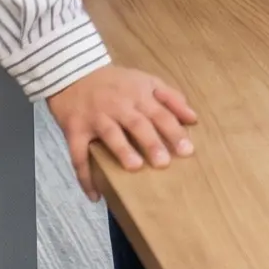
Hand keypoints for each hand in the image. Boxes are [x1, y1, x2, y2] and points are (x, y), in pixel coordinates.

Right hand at [46, 64, 197, 201]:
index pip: (160, 113)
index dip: (173, 131)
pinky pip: (78, 155)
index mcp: (138, 95)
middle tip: (163, 162)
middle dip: (151, 142)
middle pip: (137, 123)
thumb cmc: (117, 83)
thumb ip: (171, 98)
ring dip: (121, 150)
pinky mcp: (74, 130)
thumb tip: (193, 118)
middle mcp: (117, 106)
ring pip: (109, 134)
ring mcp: (95, 117)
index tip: (187, 151)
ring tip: (134, 167)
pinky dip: (84, 176)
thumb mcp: (146, 81)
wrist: (74, 73)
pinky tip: (94, 195)